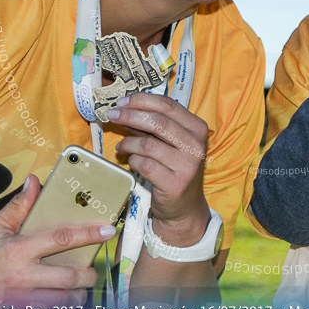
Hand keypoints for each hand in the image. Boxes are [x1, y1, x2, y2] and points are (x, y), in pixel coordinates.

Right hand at [0, 174, 113, 308]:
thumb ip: (19, 206)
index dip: (89, 234)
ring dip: (74, 300)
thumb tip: (35, 181)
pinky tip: (55, 307)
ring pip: (61, 305)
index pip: (63, 239)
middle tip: (91, 274)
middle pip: (69, 279)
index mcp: (19, 250)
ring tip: (77, 293)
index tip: (108, 230)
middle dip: (87, 277)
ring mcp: (18, 301)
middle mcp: (22, 277)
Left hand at [107, 93, 211, 245]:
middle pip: (157, 121)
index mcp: (197, 128)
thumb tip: (125, 108)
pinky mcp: (174, 183)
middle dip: (130, 115)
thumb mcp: (170, 142)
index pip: (168, 105)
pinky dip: (133, 160)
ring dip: (128, 142)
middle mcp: (195, 144)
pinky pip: (144, 164)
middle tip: (112, 115)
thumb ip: (153, 126)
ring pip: (148, 144)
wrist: (184, 207)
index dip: (142, 100)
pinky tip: (131, 161)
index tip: (122, 101)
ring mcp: (187, 165)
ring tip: (122, 146)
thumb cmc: (173, 168)